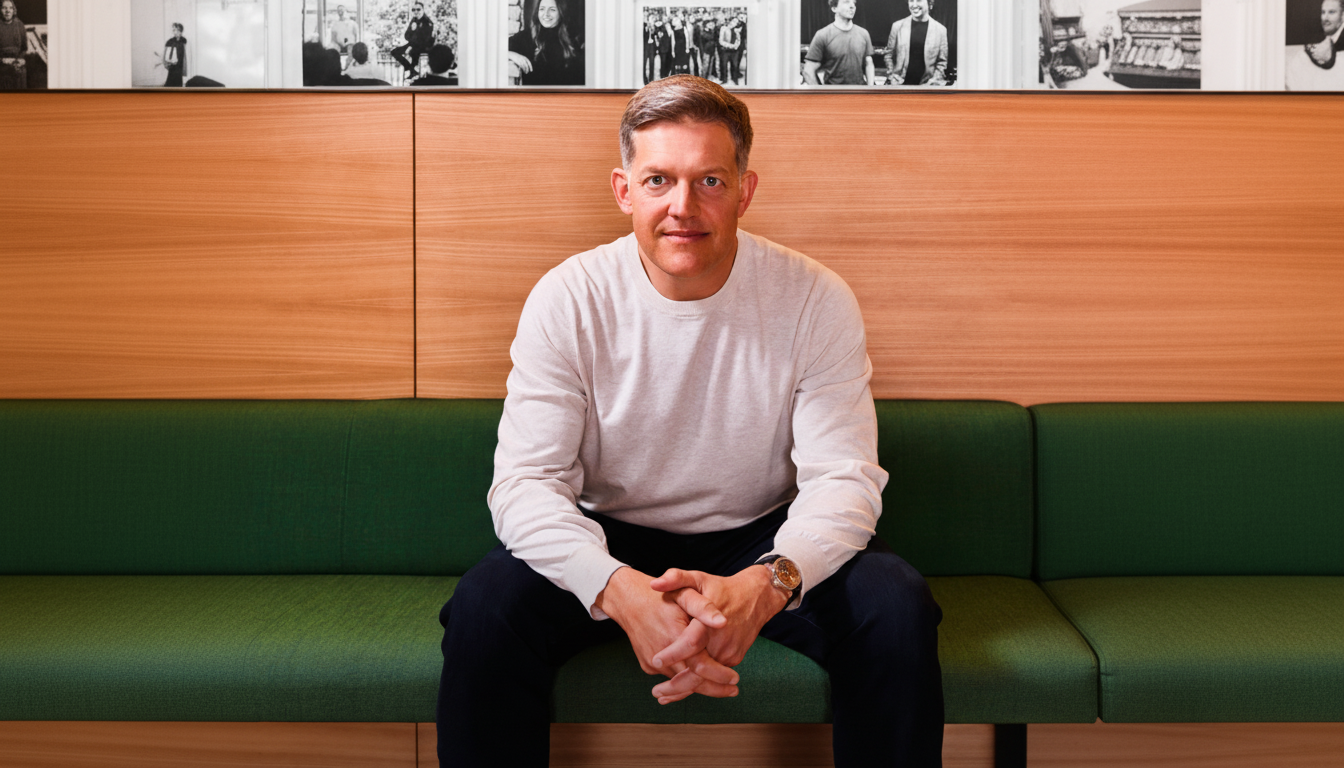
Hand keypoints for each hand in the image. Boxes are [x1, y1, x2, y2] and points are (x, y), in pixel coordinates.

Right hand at [507, 51, 533, 74]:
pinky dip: (522, 69)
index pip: (529, 63)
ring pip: (524, 66)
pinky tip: (523, 71)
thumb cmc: (518, 57)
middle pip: (526, 65)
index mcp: (525, 58)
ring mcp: (521, 60)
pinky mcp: (518, 62)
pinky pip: (521, 66)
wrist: (513, 55)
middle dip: (527, 69)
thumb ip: (525, 61)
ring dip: (525, 70)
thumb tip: (528, 66)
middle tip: (527, 72)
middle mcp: (523, 59)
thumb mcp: (522, 58)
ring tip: (525, 72)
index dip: (530, 67)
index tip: (531, 70)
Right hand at [594, 567, 740, 700]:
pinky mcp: (647, 666)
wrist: (629, 600)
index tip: (735, 679)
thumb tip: (723, 622)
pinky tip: (699, 678)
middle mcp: (661, 654)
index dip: (719, 674)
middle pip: (691, 681)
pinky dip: (684, 678)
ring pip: (680, 681)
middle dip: (714, 689)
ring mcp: (652, 663)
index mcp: (674, 636)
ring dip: (700, 685)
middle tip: (733, 691)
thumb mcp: (685, 592)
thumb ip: (704, 607)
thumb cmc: (662, 596)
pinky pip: (670, 675)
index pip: (700, 665)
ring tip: (722, 688)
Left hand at [646, 566, 788, 700]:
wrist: (756, 597)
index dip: (674, 653)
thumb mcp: (699, 578)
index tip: (656, 659)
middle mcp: (721, 641)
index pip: (691, 642)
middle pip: (699, 669)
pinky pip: (713, 675)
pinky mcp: (734, 658)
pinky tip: (681, 689)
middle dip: (677, 685)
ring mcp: (729, 652)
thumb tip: (654, 584)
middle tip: (657, 693)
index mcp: (710, 622)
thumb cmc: (722, 588)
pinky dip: (699, 683)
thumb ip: (677, 578)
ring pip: (706, 677)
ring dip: (686, 689)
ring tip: (663, 696)